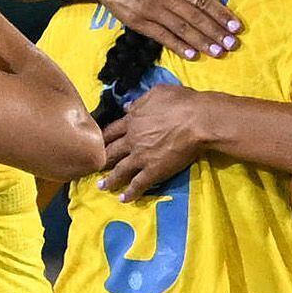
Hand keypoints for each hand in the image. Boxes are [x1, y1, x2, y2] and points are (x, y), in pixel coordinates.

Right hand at [89, 0, 240, 59]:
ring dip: (201, 42)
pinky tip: (191, 54)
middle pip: (196, 17)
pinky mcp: (137, 21)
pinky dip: (177, 46)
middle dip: (216, 32)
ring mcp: (151, 9)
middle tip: (232, 45)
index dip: (221, 13)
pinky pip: (161, 36)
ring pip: (181, 28)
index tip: (236, 26)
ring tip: (217, 52)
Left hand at [98, 81, 220, 198]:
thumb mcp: (158, 93)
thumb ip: (140, 101)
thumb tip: (127, 106)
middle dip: (100, 160)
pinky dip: (130, 193)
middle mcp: (132, 140)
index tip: (95, 144)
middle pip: (110, 152)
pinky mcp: (154, 170)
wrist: (199, 120)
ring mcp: (141, 157)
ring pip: (119, 170)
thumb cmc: (182, 102)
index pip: (111, 131)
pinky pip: (138, 184)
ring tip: (101, 187)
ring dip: (110, 180)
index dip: (102, 138)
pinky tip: (123, 199)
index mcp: (133, 120)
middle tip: (92, 167)